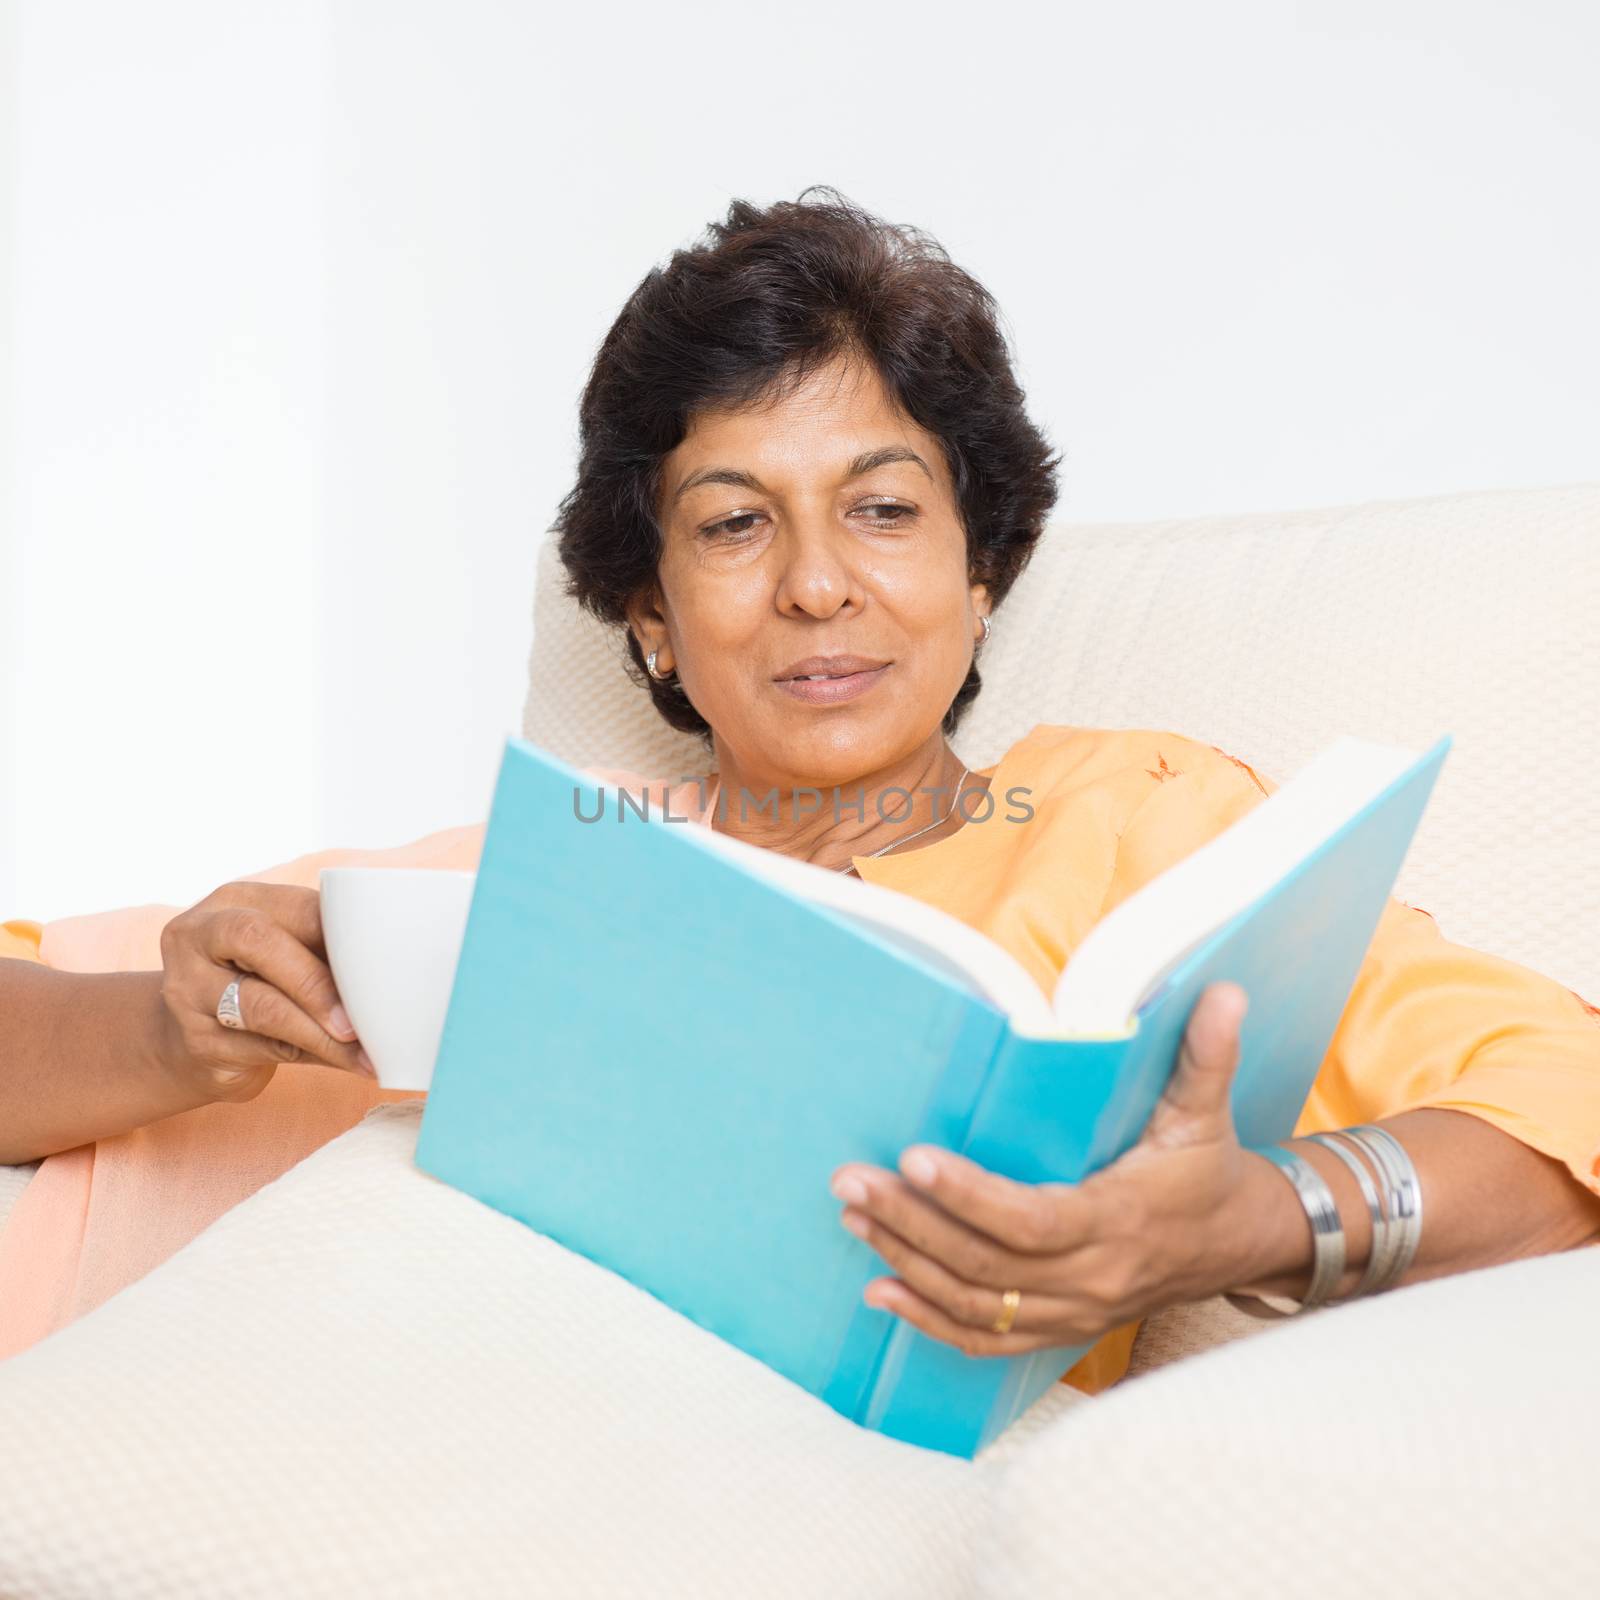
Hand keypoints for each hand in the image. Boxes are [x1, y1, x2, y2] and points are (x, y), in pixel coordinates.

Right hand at [156, 881, 376, 1104]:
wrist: (194, 1035)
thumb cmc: (262, 981)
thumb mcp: (287, 952)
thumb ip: (325, 951)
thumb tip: (397, 972)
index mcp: (234, 899)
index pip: (294, 905)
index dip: (341, 933)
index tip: (386, 962)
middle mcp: (198, 936)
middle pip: (258, 941)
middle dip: (316, 981)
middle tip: (358, 1018)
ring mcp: (187, 990)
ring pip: (262, 1007)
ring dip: (322, 1033)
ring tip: (365, 1051)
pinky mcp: (196, 1041)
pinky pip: (263, 1048)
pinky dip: (314, 1057)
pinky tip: (348, 1063)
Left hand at [828, 982, 1300, 1355]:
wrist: (1240, 1244)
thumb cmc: (1210, 1167)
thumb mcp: (1208, 1109)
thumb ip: (1207, 1052)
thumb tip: (1225, 992)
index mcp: (1118, 1221)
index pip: (1030, 1220)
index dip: (968, 1196)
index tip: (912, 1158)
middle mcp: (1091, 1277)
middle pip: (985, 1264)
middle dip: (909, 1223)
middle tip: (850, 1181)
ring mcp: (1073, 1311)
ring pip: (976, 1304)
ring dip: (907, 1264)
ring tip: (853, 1218)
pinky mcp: (1060, 1327)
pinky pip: (986, 1340)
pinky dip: (929, 1320)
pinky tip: (879, 1291)